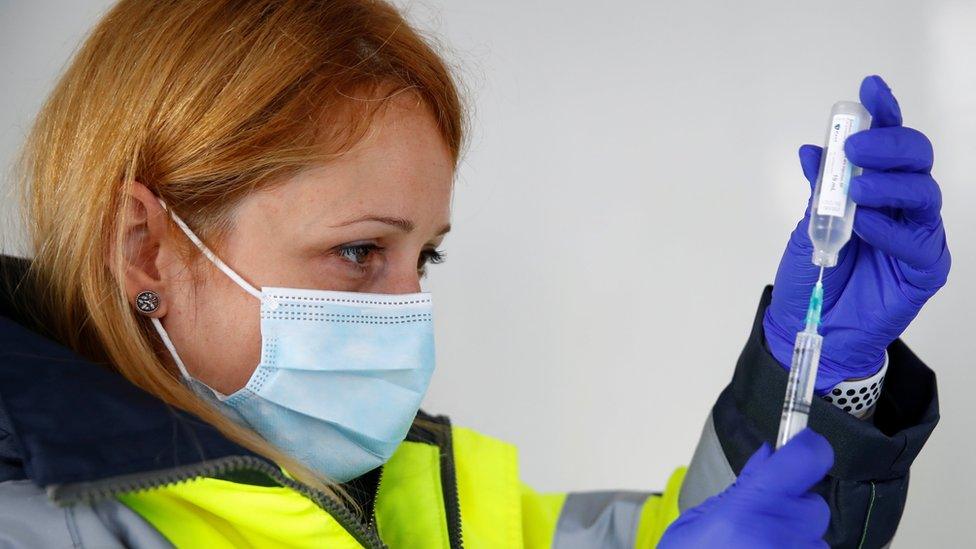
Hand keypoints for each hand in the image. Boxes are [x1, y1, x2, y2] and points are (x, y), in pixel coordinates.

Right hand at [658, 429, 832, 548]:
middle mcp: (780, 535)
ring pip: (814, 539)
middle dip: (792, 509)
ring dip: (792, 540)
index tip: (802, 446)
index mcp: (750, 508)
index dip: (808, 448)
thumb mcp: (700, 519)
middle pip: (813, 506)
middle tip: (759, 521)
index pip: (808, 459)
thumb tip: (770, 456)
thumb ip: (742, 489)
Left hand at [763, 75, 949, 392]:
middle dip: (888, 145)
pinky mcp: (925, 269)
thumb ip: (819, 192)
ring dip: (888, 184)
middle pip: (916, 159)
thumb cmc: (813, 276)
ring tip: (855, 189)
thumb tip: (812, 150)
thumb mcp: (807, 226)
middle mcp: (902, 206)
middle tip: (854, 150)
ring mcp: (917, 235)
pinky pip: (918, 241)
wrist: (811, 326)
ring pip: (922, 194)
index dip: (883, 113)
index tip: (869, 87)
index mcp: (876, 188)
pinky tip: (864, 225)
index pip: (888, 143)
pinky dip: (890, 229)